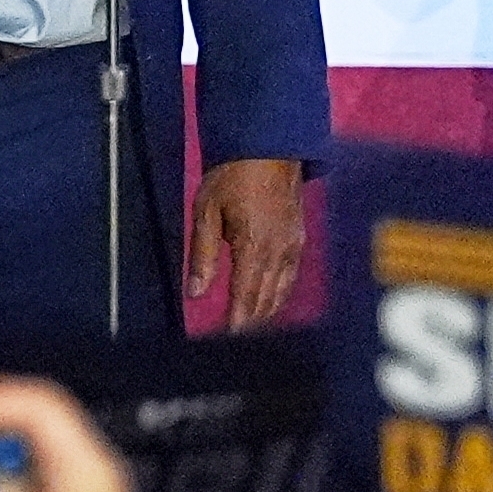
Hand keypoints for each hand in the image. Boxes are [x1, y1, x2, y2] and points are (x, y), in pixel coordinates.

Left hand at [186, 156, 306, 329]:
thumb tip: (194, 292)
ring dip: (265, 312)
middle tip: (235, 342)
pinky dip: (278, 294)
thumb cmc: (232, 175)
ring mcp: (292, 245)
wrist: (269, 149)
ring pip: (280, 290)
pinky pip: (289, 276)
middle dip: (250, 322)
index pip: (244, 294)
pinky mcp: (298, 239)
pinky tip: (269, 302)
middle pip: (264, 298)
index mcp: (253, 245)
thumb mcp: (206, 211)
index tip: (226, 339)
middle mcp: (278, 250)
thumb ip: (202, 254)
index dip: (236, 320)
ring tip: (249, 330)